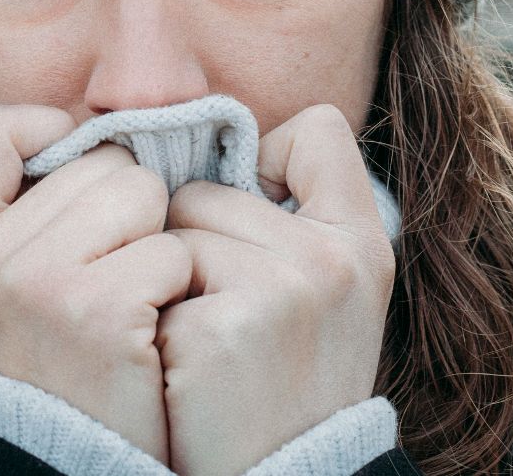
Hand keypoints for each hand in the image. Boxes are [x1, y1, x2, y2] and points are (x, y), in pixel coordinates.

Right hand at [0, 104, 193, 463]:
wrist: (61, 468)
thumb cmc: (52, 371)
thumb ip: (26, 216)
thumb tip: (95, 135)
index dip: (50, 133)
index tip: (79, 179)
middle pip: (99, 161)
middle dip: (128, 207)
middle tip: (115, 273)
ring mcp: (40, 282)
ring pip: (143, 193)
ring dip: (158, 242)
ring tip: (134, 299)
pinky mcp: (101, 310)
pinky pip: (172, 249)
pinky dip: (178, 287)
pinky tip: (152, 329)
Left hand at [156, 105, 394, 475]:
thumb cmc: (287, 382)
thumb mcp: (328, 293)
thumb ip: (297, 214)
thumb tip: (217, 140)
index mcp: (363, 240)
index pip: (316, 130)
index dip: (267, 163)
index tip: (257, 225)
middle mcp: (331, 257)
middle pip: (206, 189)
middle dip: (194, 244)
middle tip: (224, 319)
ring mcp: (281, 290)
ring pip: (171, 232)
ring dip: (166, 285)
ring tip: (203, 346)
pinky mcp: (224, 328)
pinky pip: (150, 281)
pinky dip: (153, 326)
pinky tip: (185, 372)